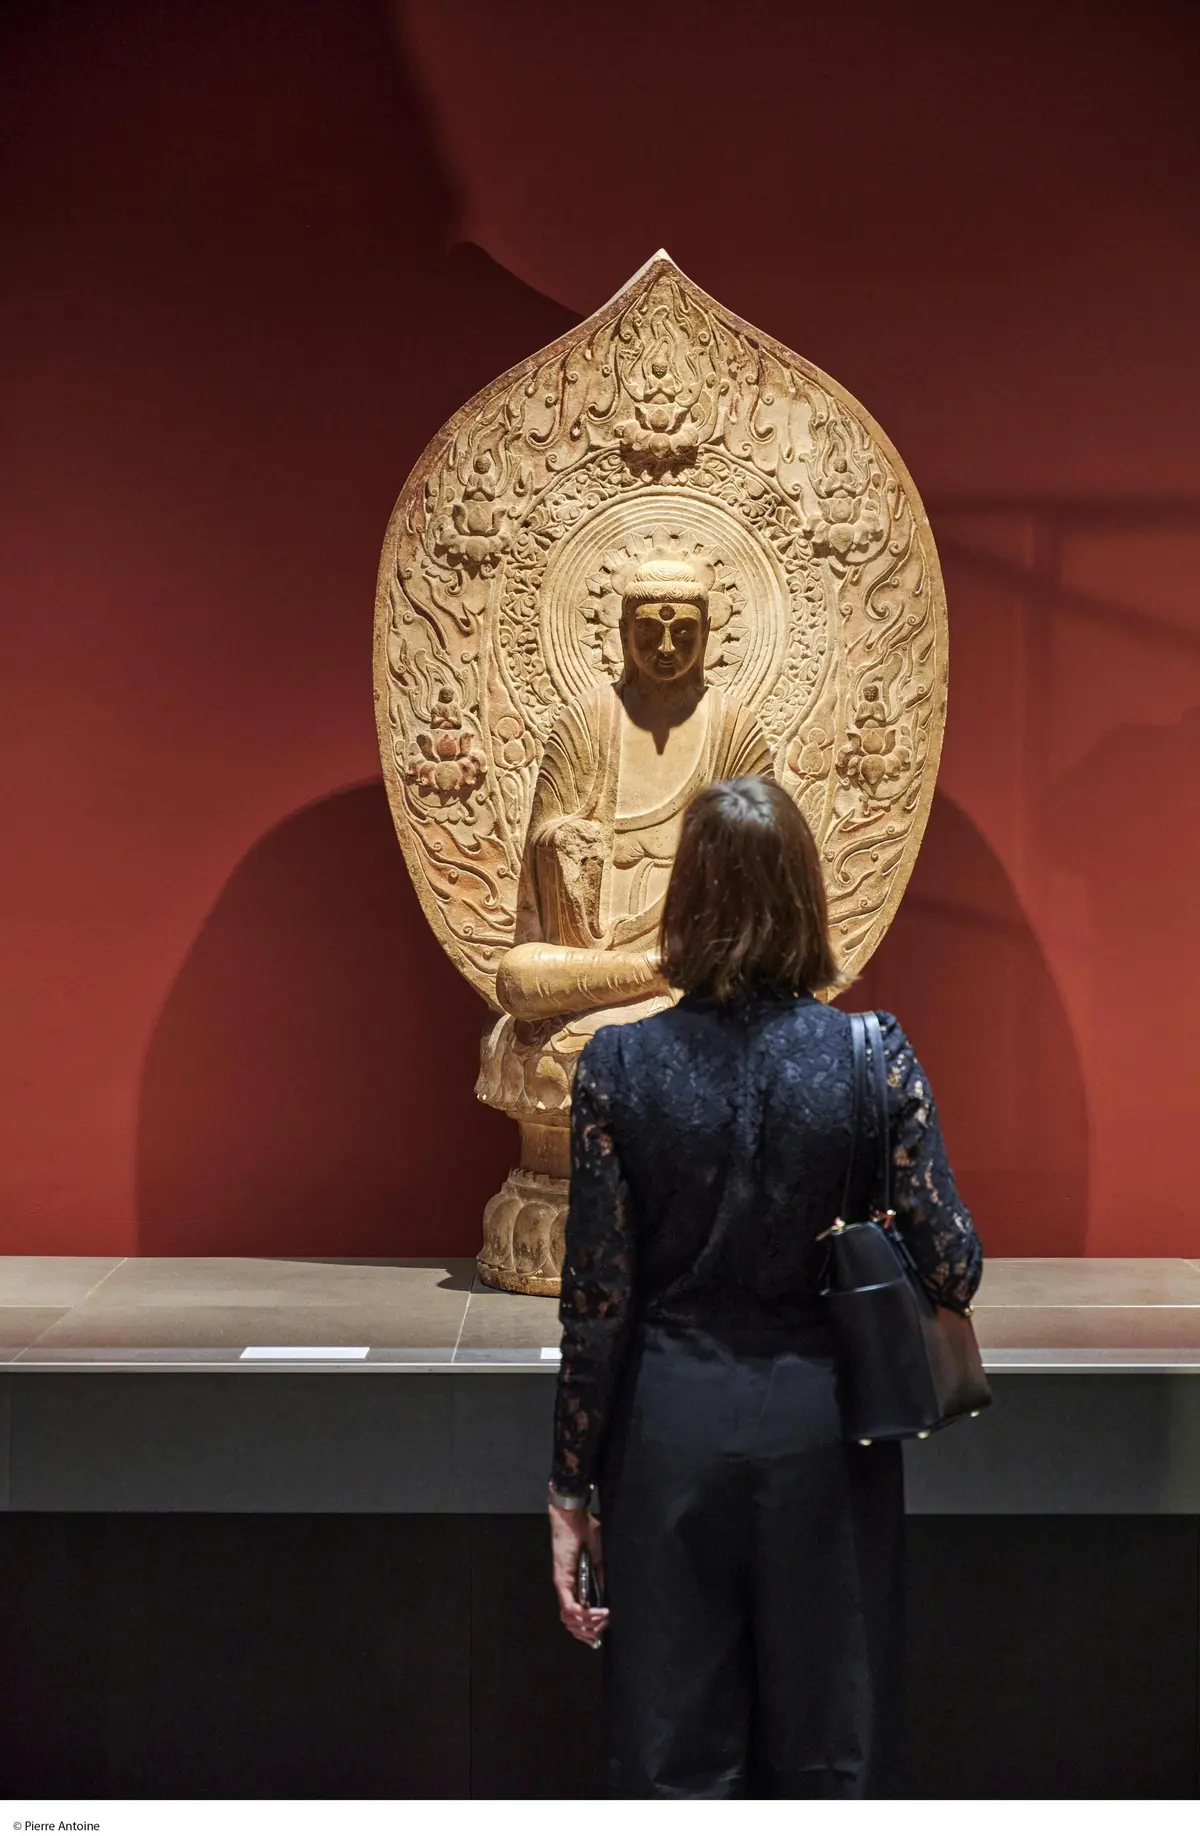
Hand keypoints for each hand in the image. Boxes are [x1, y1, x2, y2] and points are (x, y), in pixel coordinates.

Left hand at [549, 1501, 608, 1646]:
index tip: (604, 1630)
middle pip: (574, 1625)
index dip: (590, 1630)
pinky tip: (594, 1612)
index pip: (578, 1619)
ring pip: (570, 1620)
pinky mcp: (561, 1580)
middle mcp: (568, 1590)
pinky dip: (582, 1614)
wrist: (575, 1517)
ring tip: (602, 1617)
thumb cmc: (586, 1534)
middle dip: (592, 1631)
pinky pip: (568, 1606)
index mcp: (577, 1587)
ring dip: (588, 1624)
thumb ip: (601, 1581)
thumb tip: (606, 1601)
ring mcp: (563, 1586)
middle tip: (605, 1624)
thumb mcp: (600, 1561)